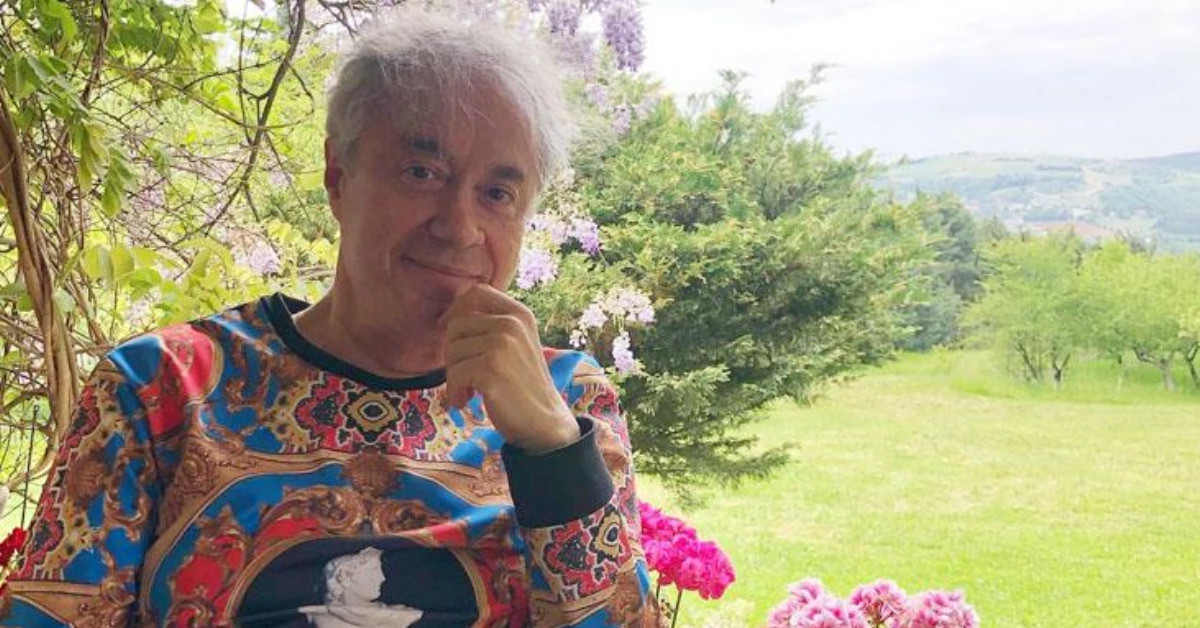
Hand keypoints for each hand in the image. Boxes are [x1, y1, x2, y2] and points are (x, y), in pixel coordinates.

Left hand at [441, 284, 580, 452]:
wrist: (544, 422)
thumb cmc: (523, 386)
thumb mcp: (516, 344)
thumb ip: (493, 326)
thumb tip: (450, 317)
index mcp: (520, 314)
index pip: (477, 292)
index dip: (456, 308)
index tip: (446, 328)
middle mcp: (512, 324)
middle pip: (456, 326)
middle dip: (452, 354)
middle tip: (464, 377)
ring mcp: (502, 345)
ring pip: (451, 351)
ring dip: (453, 377)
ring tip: (469, 392)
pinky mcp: (490, 369)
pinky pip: (454, 375)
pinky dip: (454, 393)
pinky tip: (466, 402)